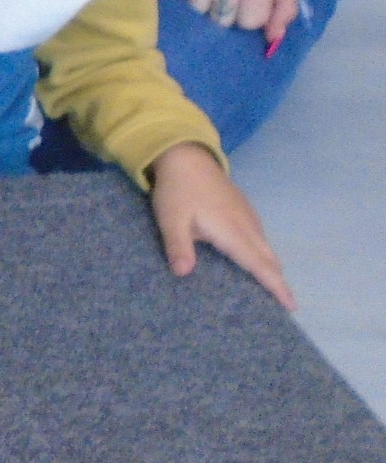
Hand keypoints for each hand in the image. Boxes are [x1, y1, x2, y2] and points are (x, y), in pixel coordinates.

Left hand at [150, 143, 295, 308]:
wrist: (187, 157)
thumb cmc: (177, 191)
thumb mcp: (171, 220)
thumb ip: (178, 246)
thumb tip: (183, 273)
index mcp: (232, 232)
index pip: (258, 264)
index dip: (275, 285)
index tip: (291, 305)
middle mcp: (246, 226)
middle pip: (268, 258)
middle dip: (279, 281)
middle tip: (287, 305)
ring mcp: (247, 216)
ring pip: (266, 247)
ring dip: (273, 267)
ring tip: (275, 287)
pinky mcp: (243, 209)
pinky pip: (260, 237)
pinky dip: (264, 253)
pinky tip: (259, 259)